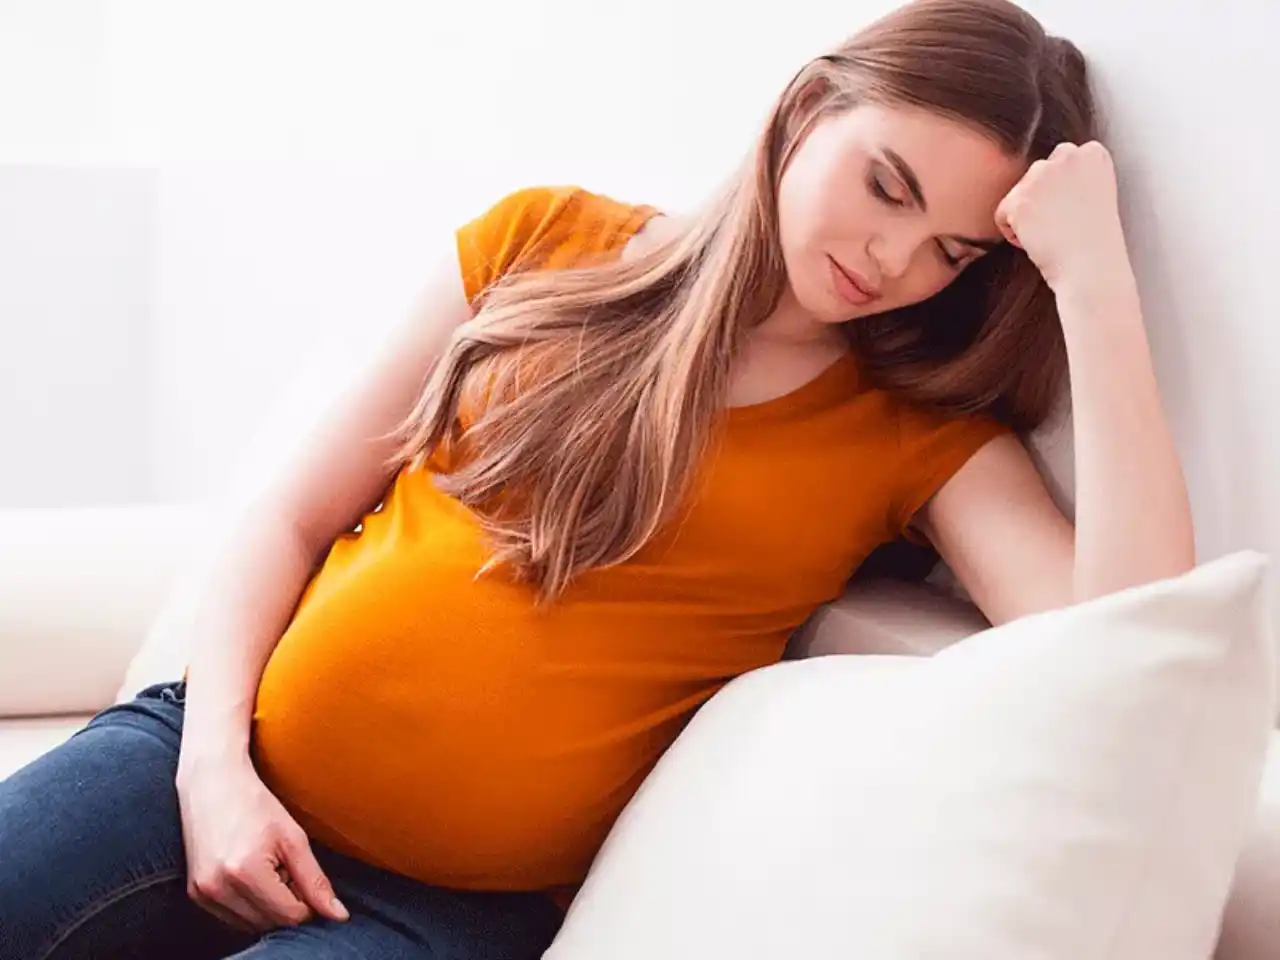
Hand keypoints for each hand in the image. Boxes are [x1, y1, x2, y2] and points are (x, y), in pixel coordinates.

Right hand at [176, 756, 348, 932]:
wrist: (211, 783)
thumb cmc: (255, 803)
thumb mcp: (293, 838)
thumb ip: (315, 880)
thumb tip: (339, 916)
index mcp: (246, 872)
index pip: (290, 915)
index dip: (307, 902)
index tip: (304, 878)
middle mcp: (218, 887)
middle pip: (270, 923)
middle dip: (287, 904)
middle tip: (286, 870)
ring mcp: (202, 893)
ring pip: (251, 925)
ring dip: (267, 908)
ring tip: (268, 870)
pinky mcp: (195, 894)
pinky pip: (231, 918)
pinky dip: (248, 906)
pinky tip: (250, 876)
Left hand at [995, 141, 1136, 300]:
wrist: (1091, 269)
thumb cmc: (1095, 242)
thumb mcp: (1096, 195)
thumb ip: (1074, 177)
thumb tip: (1046, 180)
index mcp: (1093, 154)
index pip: (1062, 160)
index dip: (1064, 192)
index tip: (1077, 213)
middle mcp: (1068, 156)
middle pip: (1037, 173)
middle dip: (1041, 198)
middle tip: (1062, 226)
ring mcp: (1042, 175)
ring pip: (1019, 193)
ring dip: (1028, 215)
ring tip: (1053, 234)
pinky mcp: (1019, 199)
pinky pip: (1002, 214)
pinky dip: (1014, 233)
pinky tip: (1037, 242)